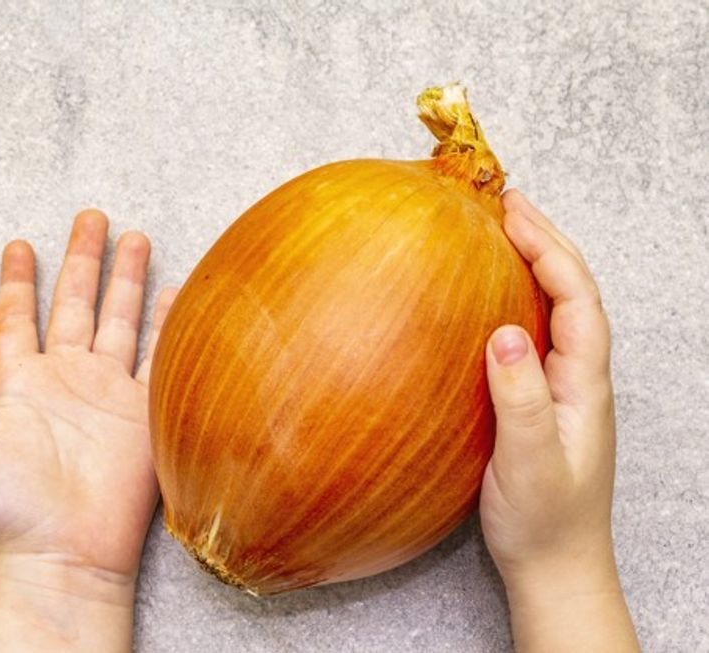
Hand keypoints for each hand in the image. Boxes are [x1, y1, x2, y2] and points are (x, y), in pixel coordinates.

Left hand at [0, 210, 177, 651]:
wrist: (66, 551)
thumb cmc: (11, 512)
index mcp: (24, 383)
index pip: (18, 320)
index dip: (17, 283)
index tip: (18, 245)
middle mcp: (68, 378)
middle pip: (76, 305)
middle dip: (83, 260)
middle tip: (90, 216)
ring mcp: (108, 392)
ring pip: (120, 321)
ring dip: (127, 281)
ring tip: (135, 238)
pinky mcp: (144, 411)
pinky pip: (158, 359)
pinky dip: (169, 326)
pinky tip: (176, 295)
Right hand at [479, 190, 639, 651]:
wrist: (555, 568)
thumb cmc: (545, 522)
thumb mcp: (528, 462)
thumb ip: (520, 399)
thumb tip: (504, 333)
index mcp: (585, 385)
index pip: (577, 298)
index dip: (548, 249)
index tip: (511, 213)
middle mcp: (580, 378)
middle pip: (573, 292)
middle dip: (544, 240)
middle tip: (506, 203)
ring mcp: (562, 388)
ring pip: (557, 309)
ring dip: (535, 263)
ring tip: (502, 232)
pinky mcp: (539, 401)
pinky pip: (536, 333)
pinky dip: (518, 298)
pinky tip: (491, 298)